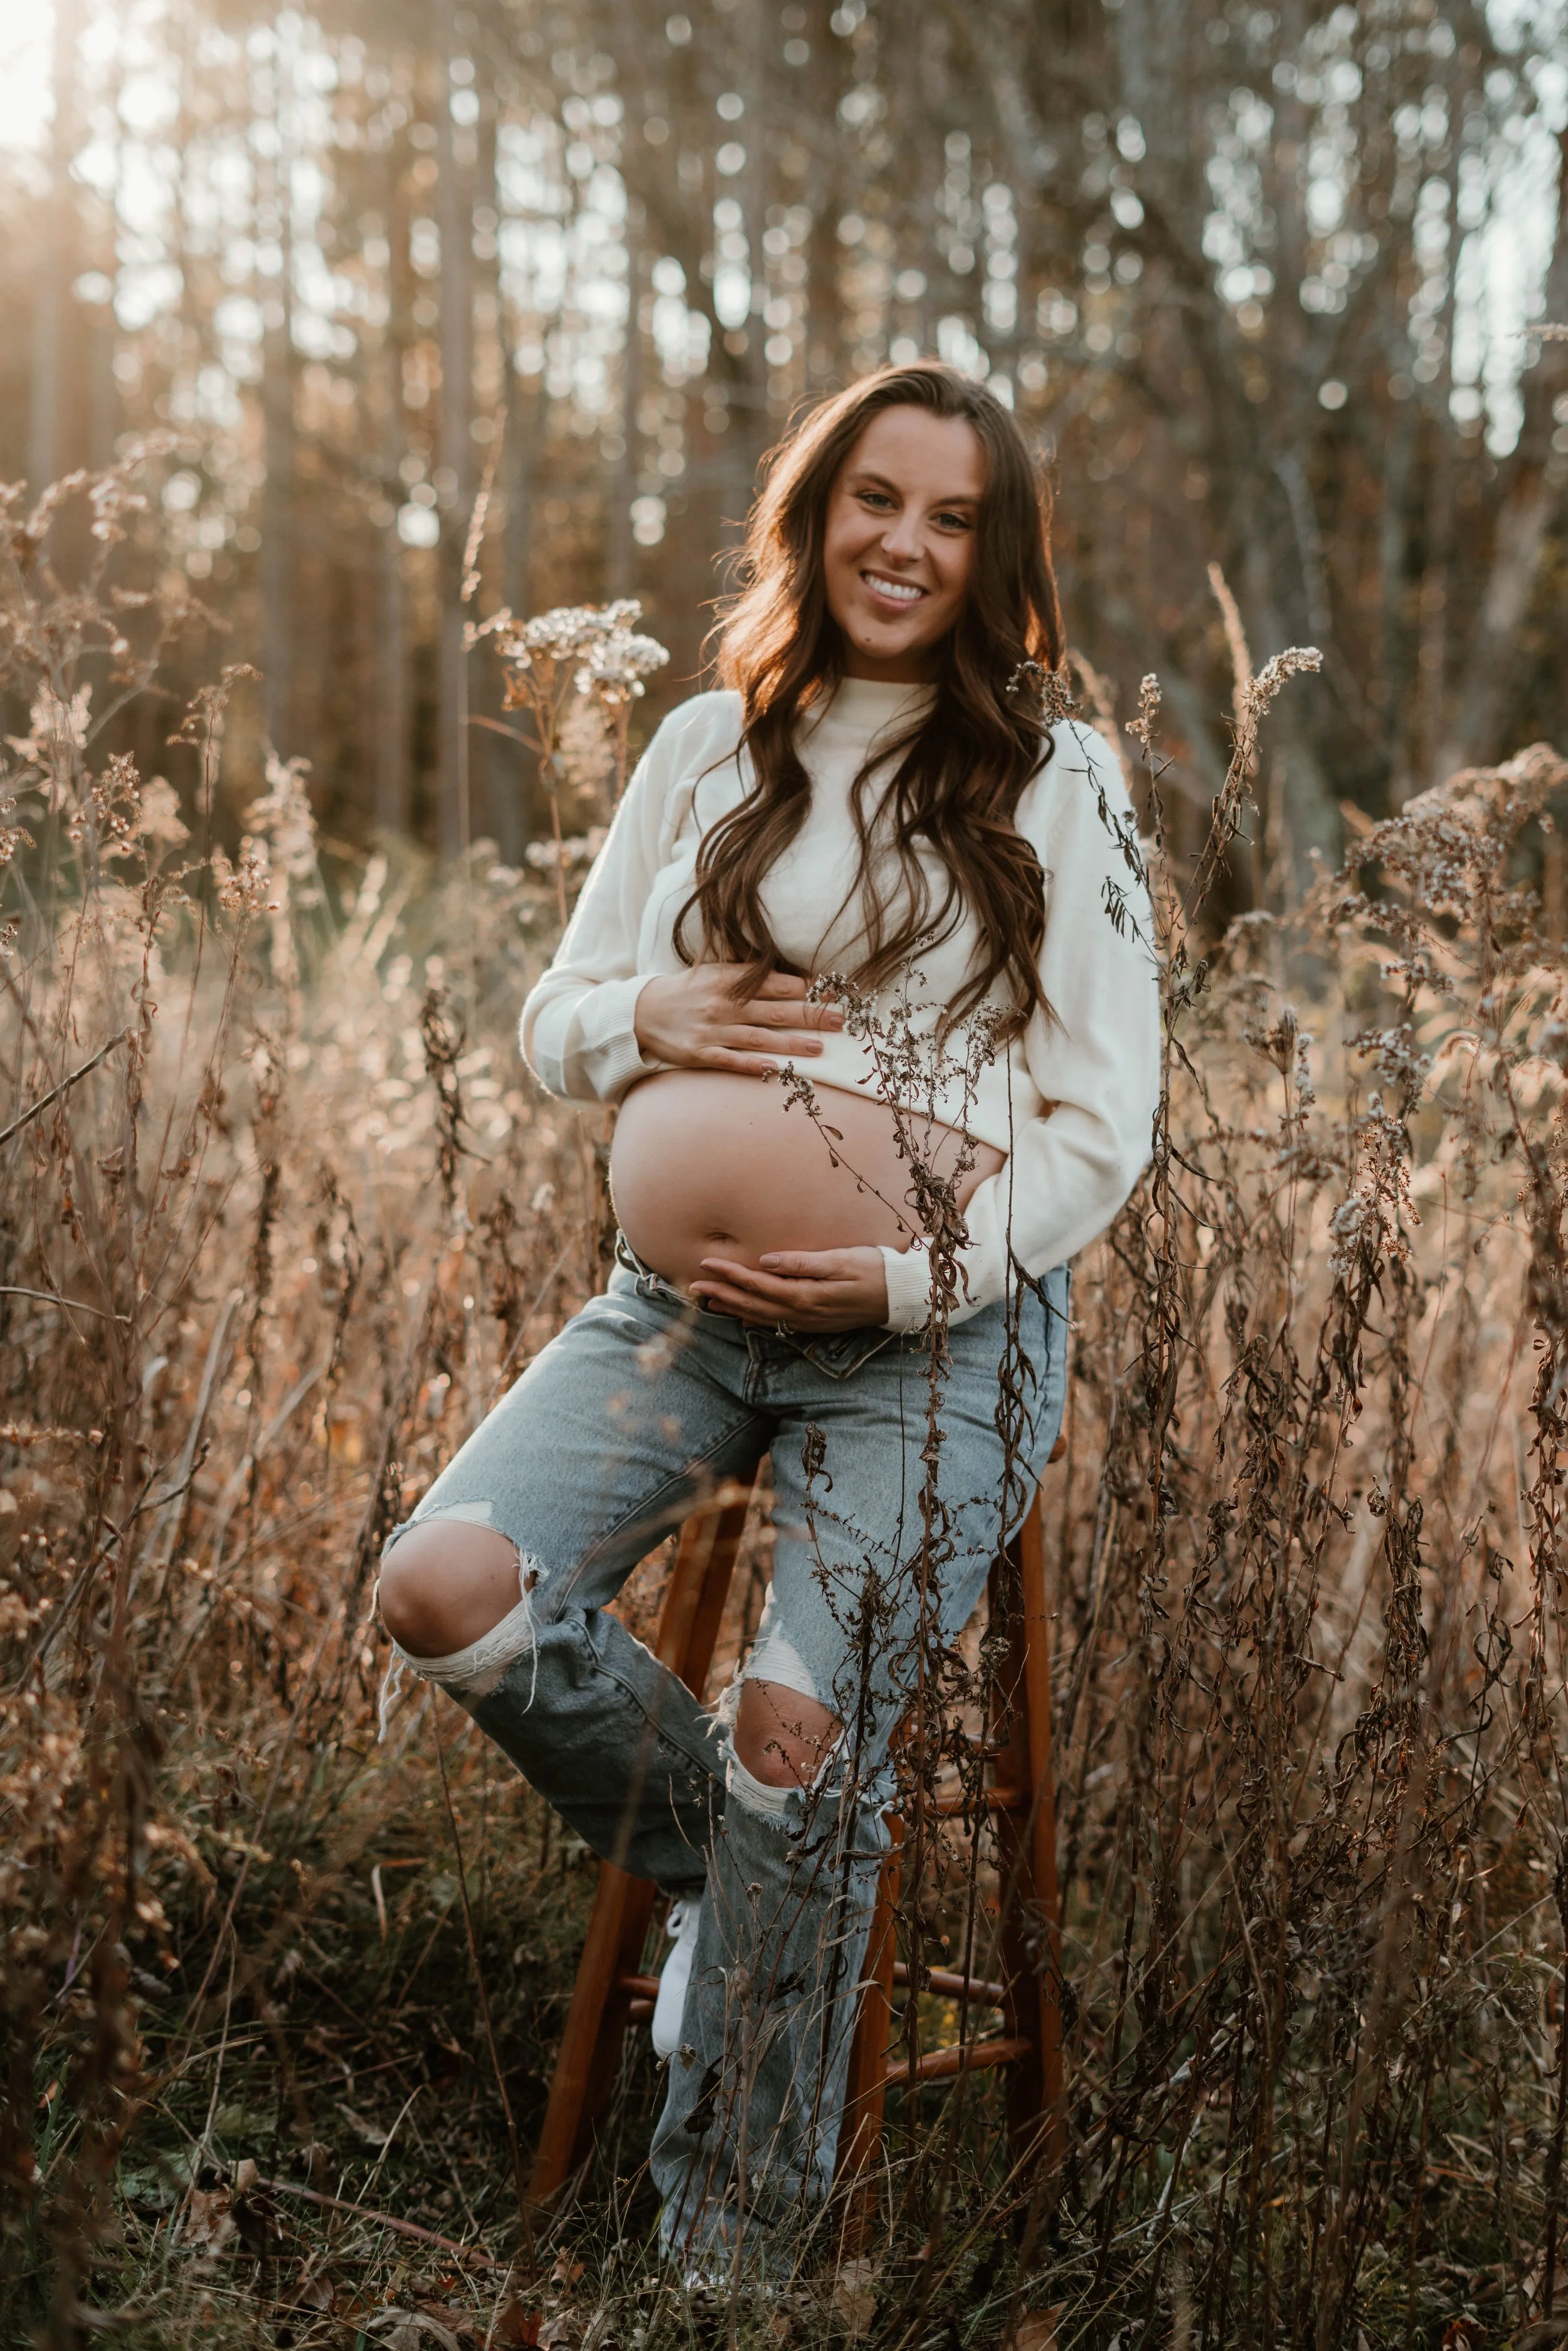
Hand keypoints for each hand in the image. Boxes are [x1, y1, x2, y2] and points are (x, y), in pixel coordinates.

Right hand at [633, 966, 842, 1077]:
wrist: (640, 1012)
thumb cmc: (684, 991)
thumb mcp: (711, 972)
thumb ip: (744, 975)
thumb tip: (785, 977)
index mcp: (726, 980)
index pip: (773, 983)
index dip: (803, 988)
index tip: (830, 991)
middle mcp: (722, 1005)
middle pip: (774, 1011)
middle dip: (809, 1015)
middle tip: (839, 1019)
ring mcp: (712, 1031)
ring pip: (759, 1038)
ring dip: (791, 1043)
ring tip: (820, 1047)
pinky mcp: (701, 1054)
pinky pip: (732, 1061)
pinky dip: (754, 1066)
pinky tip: (777, 1070)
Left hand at [688, 1247, 888, 1332]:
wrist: (900, 1297)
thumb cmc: (873, 1270)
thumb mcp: (840, 1260)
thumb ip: (802, 1262)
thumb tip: (765, 1261)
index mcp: (805, 1295)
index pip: (758, 1284)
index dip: (730, 1274)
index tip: (706, 1264)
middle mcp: (802, 1313)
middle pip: (753, 1304)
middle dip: (722, 1295)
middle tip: (693, 1286)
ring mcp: (807, 1322)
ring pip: (761, 1316)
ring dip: (733, 1308)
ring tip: (708, 1301)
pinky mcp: (814, 1323)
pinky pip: (777, 1324)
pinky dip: (755, 1320)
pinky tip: (743, 1317)